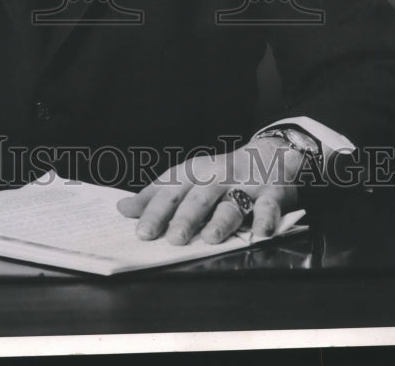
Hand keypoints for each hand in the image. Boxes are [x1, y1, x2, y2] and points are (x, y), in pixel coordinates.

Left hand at [116, 137, 301, 244]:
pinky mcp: (271, 194)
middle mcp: (216, 176)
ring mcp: (245, 184)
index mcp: (193, 173)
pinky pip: (268, 206)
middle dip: (186, 218)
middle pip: (199, 198)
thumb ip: (156, 196)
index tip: (142, 232)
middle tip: (174, 238)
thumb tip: (123, 209)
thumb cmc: (219, 174)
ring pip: (232, 204)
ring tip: (210, 238)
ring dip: (221, 220)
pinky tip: (261, 231)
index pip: (170, 192)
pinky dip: (265, 217)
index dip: (156, 211)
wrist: (269, 155)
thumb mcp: (187, 179)